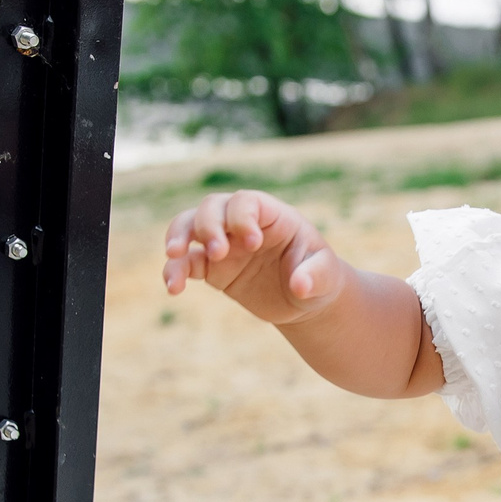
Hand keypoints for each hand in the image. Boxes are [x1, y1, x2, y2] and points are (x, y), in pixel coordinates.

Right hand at [163, 190, 345, 324]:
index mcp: (271, 215)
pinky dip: (175, 271)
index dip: (243, 217)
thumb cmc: (318, 277)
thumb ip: (315, 276)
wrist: (304, 300)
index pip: (246, 201)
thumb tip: (300, 285)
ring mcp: (224, 244)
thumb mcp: (327, 276)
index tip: (252, 243)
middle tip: (218, 253)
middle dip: (209, 226)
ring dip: (179, 237)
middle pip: (212, 207)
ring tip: (175, 256)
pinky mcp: (211, 269)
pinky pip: (186, 263)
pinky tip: (173, 288)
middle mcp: (242, 223)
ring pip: (190, 226)